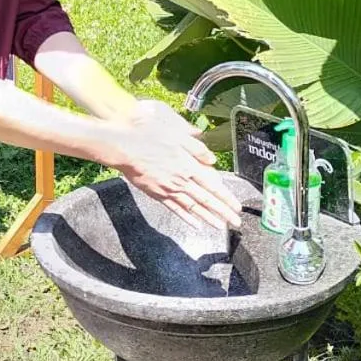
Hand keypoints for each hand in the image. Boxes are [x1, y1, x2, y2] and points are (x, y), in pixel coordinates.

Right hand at [108, 100, 241, 230]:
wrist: (123, 146)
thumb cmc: (148, 135)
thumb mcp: (176, 134)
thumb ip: (196, 148)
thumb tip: (212, 159)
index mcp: (188, 165)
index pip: (213, 185)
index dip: (226, 197)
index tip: (237, 206)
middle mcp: (181, 181)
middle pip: (206, 200)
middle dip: (223, 212)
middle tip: (236, 223)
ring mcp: (168, 190)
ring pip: (193, 207)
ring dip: (208, 218)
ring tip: (220, 226)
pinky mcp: (156, 194)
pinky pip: (175, 209)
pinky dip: (187, 218)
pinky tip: (195, 224)